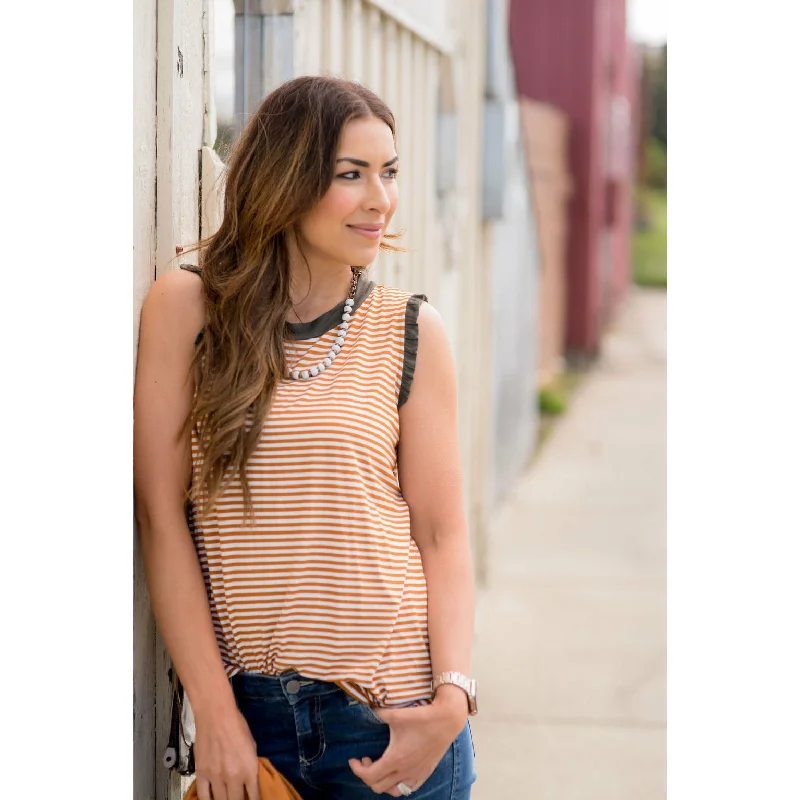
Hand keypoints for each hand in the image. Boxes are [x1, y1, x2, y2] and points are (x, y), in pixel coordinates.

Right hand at [193, 704, 259, 799]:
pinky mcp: (201, 774)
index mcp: (249, 769)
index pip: (254, 796)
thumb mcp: (252, 746)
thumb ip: (250, 765)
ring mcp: (216, 777)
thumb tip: (249, 779)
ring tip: (226, 798)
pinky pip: (203, 796)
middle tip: (238, 799)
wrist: (216, 716)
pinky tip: (211, 799)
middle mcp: (233, 777)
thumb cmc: (238, 726)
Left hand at [349, 689, 467, 795]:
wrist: (446, 720)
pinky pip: (408, 788)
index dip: (357, 769)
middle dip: (367, 774)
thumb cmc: (421, 717)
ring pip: (393, 791)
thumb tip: (368, 708)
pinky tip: (397, 770)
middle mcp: (404, 771)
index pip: (368, 776)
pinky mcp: (425, 773)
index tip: (353, 759)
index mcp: (395, 759)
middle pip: (377, 786)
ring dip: (383, 782)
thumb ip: (378, 712)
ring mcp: (416, 775)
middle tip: (367, 759)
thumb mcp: (395, 714)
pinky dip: (398, 784)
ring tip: (382, 767)